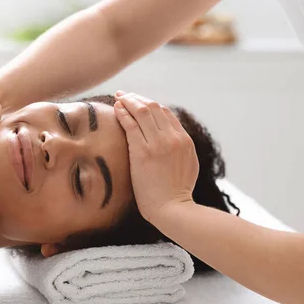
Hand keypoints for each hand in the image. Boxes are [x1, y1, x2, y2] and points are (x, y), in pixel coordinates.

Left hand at [113, 91, 198, 222]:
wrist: (172, 209)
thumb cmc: (175, 193)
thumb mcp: (187, 165)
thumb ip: (180, 148)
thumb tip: (171, 139)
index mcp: (185, 140)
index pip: (165, 113)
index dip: (149, 104)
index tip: (137, 103)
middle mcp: (173, 138)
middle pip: (154, 107)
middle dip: (137, 98)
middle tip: (124, 95)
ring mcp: (158, 143)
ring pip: (142, 111)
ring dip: (128, 100)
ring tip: (118, 97)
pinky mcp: (143, 151)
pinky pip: (131, 124)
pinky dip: (123, 112)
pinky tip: (116, 108)